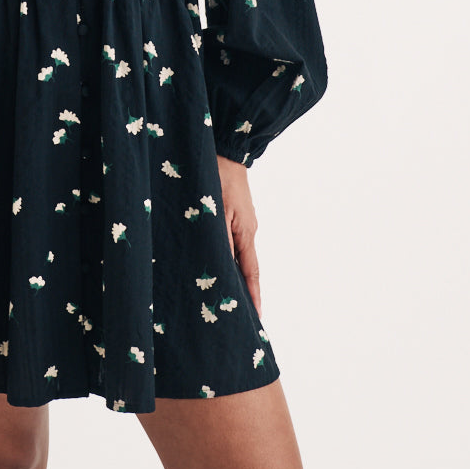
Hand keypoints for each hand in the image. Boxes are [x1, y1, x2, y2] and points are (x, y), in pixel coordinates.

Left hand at [216, 154, 261, 317]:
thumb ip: (217, 238)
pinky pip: (230, 241)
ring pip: (235, 254)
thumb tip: (219, 265)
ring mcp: (240, 223)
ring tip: (221, 295)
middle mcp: (246, 231)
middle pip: (244, 266)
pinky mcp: (232, 215)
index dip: (253, 296)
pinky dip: (223, 255)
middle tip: (236, 315)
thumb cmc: (217, 175)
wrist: (224, 148)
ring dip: (229, 272)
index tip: (256, 320)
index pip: (251, 272)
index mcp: (246, 232)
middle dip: (241, 290)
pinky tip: (213, 261)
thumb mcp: (215, 209)